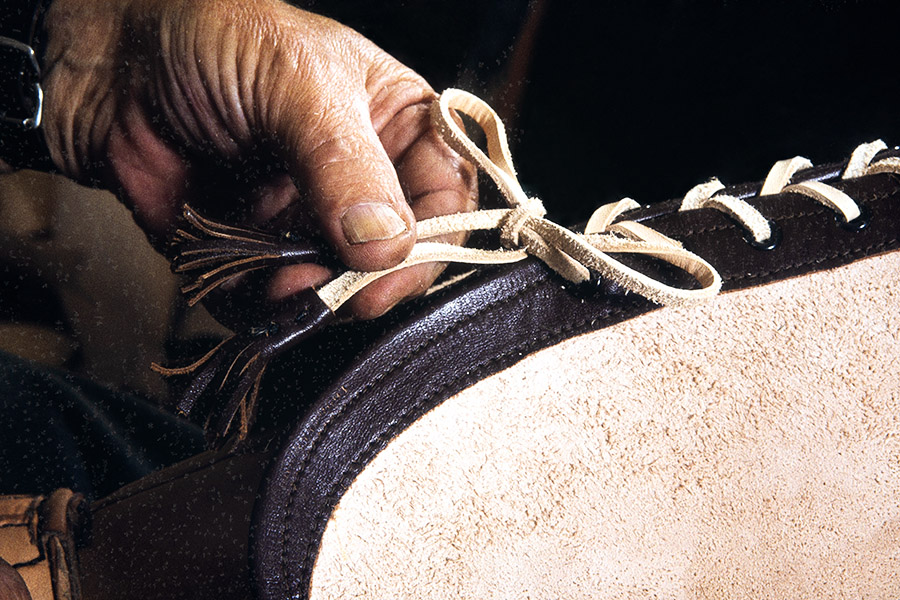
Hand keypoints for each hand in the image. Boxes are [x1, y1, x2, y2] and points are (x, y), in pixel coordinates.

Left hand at [40, 0, 475, 318]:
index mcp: (395, 126)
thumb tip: (384, 241)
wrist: (108, 63)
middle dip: (365, 278)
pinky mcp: (255, 255)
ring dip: (310, 298)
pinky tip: (241, 278)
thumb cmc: (213, 40)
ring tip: (278, 280)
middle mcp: (359, 181)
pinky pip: (272, 303)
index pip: (447, 197)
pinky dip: (259, 306)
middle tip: (334, 286)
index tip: (397, 268)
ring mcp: (307, 222)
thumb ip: (344, 164)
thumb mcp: (296, 84)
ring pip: (335, 289)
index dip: (435, 239)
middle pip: (396, 257)